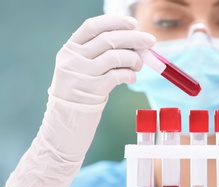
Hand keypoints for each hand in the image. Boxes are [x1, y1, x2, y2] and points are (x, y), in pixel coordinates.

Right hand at [5, 15, 155, 186]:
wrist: (64, 128)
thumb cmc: (79, 98)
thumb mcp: (83, 72)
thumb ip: (102, 57)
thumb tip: (135, 46)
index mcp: (69, 50)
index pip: (92, 26)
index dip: (115, 21)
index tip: (133, 23)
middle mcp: (72, 59)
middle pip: (108, 39)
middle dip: (133, 38)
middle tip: (150, 41)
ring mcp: (80, 75)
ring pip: (114, 56)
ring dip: (133, 58)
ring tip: (139, 65)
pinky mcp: (91, 91)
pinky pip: (117, 75)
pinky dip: (130, 74)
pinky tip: (132, 78)